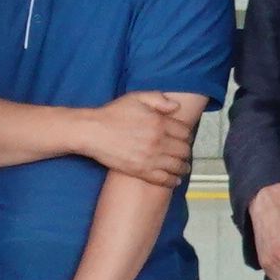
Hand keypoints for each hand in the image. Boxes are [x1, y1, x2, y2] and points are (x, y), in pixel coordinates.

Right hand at [76, 91, 202, 185]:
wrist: (93, 131)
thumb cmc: (113, 113)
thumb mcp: (137, 98)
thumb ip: (159, 99)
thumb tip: (177, 107)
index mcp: (159, 123)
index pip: (184, 132)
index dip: (186, 135)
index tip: (185, 138)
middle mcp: (158, 141)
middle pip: (183, 150)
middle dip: (186, 151)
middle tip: (185, 153)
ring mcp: (150, 158)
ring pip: (176, 166)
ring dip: (183, 167)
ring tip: (184, 167)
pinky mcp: (141, 171)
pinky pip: (163, 179)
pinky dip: (172, 181)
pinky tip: (175, 180)